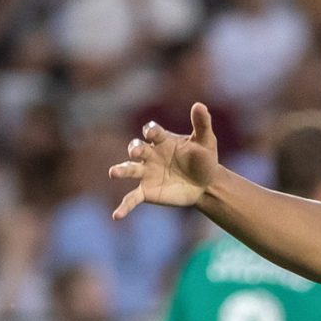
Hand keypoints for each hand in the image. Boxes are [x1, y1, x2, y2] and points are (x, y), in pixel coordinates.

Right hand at [111, 101, 221, 220]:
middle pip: (136, 148)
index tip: (152, 134)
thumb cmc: (204, 159)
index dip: (150, 132)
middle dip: (134, 149)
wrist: (207, 184)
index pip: (151, 132)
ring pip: (128, 170)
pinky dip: (124, 207)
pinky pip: (132, 198)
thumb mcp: (206, 141)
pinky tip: (116, 216)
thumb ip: (202, 123)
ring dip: (121, 170)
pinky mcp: (147, 191)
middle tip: (136, 152)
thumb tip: (199, 104)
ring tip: (113, 173)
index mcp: (162, 140)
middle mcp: (150, 155)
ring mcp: (146, 173)